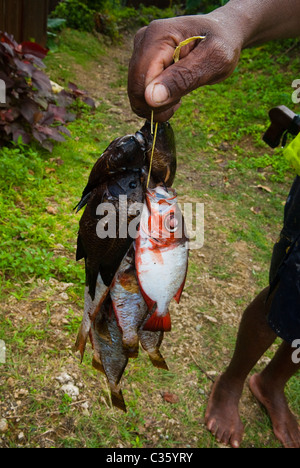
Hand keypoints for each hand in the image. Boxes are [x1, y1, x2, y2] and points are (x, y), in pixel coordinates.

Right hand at [127, 14, 242, 121]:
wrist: (221, 34)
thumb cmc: (221, 44)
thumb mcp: (213, 61)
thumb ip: (183, 79)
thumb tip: (151, 98)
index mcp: (159, 36)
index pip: (142, 81)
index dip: (156, 103)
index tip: (178, 104)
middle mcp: (144, 40)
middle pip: (135, 88)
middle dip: (156, 105)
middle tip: (179, 102)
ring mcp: (140, 50)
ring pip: (136, 92)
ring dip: (156, 104)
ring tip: (178, 96)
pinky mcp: (142, 60)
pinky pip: (140, 90)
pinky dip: (155, 100)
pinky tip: (172, 94)